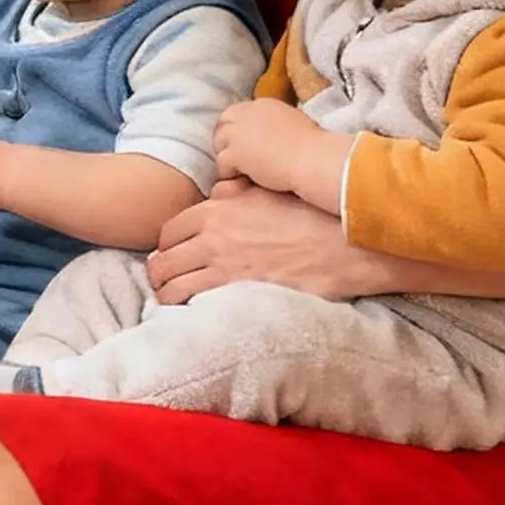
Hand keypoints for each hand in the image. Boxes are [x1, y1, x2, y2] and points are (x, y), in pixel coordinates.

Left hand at [146, 178, 378, 305]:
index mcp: (216, 209)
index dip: (166, 247)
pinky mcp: (238, 293)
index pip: (168, 231)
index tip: (173, 257)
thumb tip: (216, 194)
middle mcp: (212, 237)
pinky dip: (188, 311)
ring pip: (171, 288)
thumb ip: (234, 192)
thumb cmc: (309, 215)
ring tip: (177, 304)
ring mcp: (223, 267)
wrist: (344, 244)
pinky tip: (197, 314)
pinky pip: (195, 305)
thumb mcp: (266, 190)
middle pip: (162, 261)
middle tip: (167, 284)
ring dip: (168, 296)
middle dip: (160, 274)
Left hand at [212, 97, 322, 194]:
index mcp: (262, 105)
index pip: (237, 112)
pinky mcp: (235, 153)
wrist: (312, 159)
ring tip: (238, 172)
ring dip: (227, 157)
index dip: (237, 128)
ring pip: (219, 144)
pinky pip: (222, 164)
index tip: (242, 142)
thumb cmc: (313, 147)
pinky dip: (229, 174)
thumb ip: (276, 123)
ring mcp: (238, 133)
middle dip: (226, 140)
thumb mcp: (293, 123)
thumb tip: (273, 133)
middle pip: (223, 124)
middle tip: (234, 158)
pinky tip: (240, 181)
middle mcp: (246, 114)